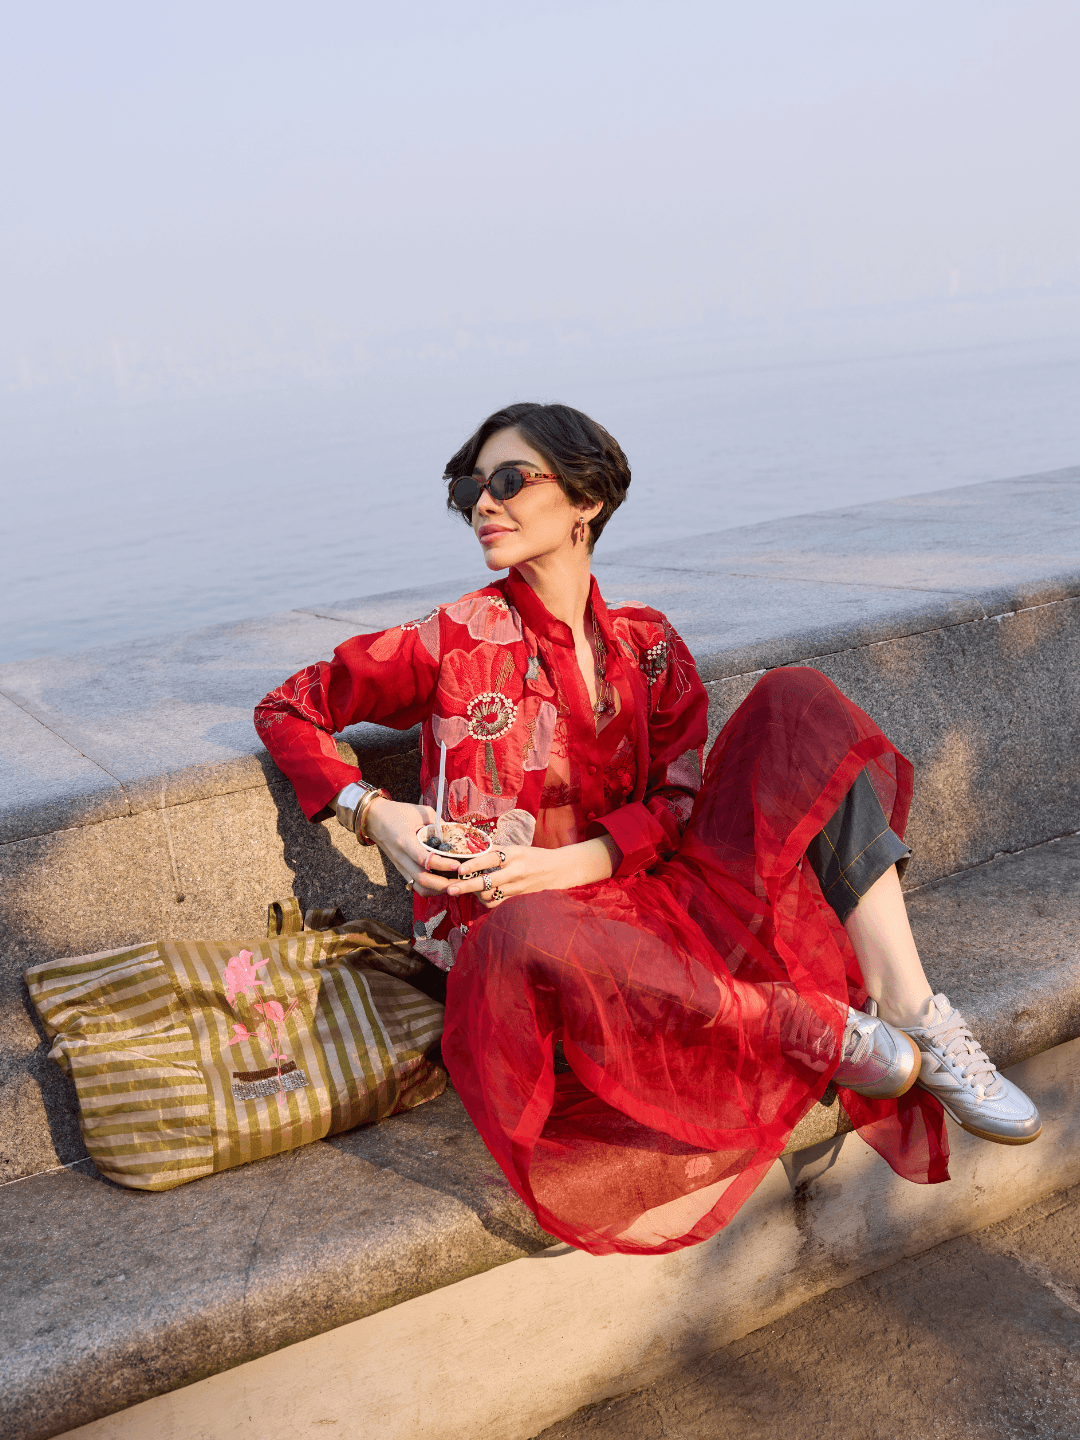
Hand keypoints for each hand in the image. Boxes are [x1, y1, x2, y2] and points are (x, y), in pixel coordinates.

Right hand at [363, 799, 461, 896]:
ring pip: (418, 887)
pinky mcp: (400, 869)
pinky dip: (429, 887)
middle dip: (443, 884)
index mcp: (405, 840)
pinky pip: (415, 884)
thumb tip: (455, 835)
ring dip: (436, 889)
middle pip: (422, 879)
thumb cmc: (397, 813)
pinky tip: (441, 883)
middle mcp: (401, 857)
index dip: (442, 865)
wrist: (373, 819)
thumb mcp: (420, 811)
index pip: (424, 859)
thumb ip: (438, 823)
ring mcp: (400, 865)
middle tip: (460, 881)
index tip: (457, 865)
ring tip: (452, 885)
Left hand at [447, 835, 619, 907]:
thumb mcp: (516, 848)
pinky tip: (480, 896)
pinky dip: (486, 901)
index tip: (458, 870)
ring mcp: (518, 887)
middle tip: (451, 889)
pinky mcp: (519, 898)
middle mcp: (516, 871)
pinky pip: (498, 903)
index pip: (490, 859)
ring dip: (476, 894)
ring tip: (466, 890)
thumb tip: (470, 848)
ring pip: (491, 895)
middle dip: (466, 886)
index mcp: (514, 854)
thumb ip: (495, 849)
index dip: (473, 865)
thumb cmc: (533, 856)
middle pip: (487, 882)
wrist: (559, 869)